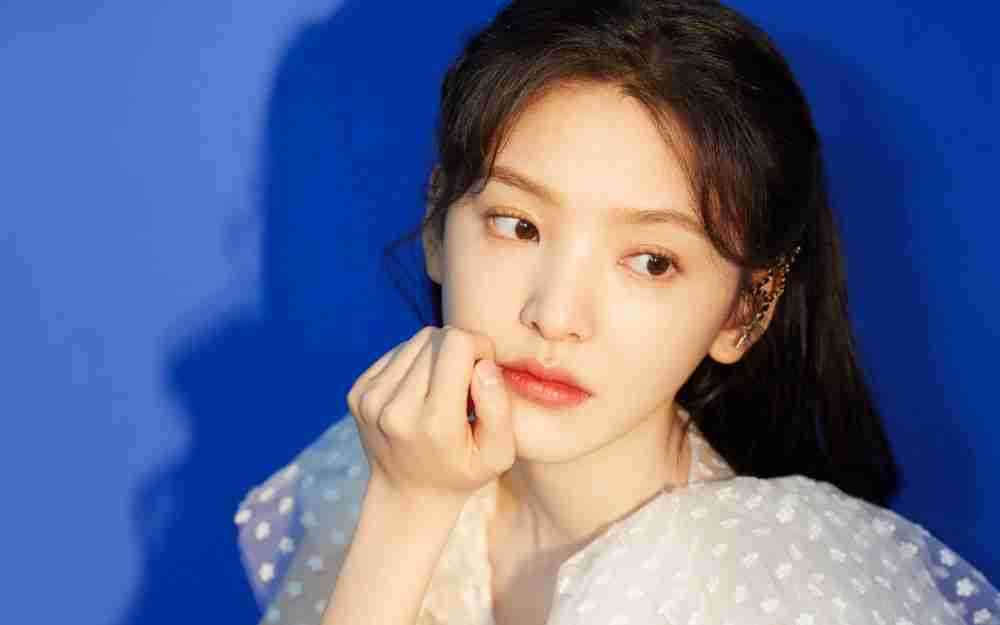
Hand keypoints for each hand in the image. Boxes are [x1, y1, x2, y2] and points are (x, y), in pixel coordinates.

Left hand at [346, 325, 515, 505]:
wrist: (407, 495)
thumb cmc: (461, 471)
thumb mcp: (498, 454)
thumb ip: (498, 408)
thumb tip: (483, 363)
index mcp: (434, 422)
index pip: (457, 344)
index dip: (479, 347)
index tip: (483, 373)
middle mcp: (394, 408)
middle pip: (436, 338)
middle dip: (459, 351)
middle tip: (464, 386)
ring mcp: (370, 399)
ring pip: (416, 341)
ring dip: (436, 356)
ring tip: (442, 390)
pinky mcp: (356, 392)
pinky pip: (397, 351)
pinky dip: (415, 363)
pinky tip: (421, 392)